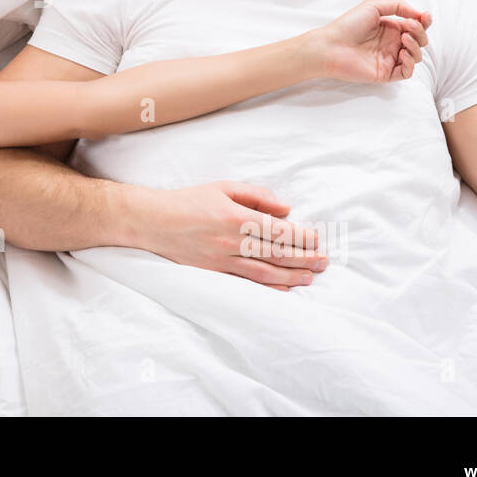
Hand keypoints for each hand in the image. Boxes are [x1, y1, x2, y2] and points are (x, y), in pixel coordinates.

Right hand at [133, 180, 328, 289]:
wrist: (153, 221)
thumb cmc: (189, 200)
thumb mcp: (223, 187)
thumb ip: (256, 196)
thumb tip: (285, 209)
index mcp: (235, 217)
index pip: (278, 231)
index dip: (301, 237)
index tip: (316, 239)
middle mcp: (230, 241)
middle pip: (276, 253)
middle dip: (303, 258)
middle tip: (323, 261)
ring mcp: (222, 260)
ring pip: (264, 271)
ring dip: (291, 276)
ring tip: (310, 277)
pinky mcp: (213, 272)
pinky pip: (246, 283)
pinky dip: (267, 287)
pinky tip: (284, 289)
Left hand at [310, 0, 430, 83]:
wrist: (331, 46)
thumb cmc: (348, 25)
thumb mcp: (373, 6)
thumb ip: (398, 6)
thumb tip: (419, 13)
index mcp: (390, 28)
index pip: (415, 26)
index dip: (424, 22)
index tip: (425, 17)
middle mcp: (391, 43)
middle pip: (419, 40)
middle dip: (420, 33)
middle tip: (409, 27)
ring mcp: (389, 58)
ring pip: (416, 56)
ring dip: (416, 46)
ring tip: (404, 38)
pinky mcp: (386, 73)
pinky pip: (407, 72)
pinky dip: (410, 63)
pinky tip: (402, 53)